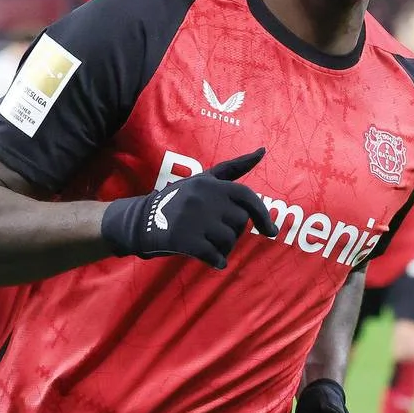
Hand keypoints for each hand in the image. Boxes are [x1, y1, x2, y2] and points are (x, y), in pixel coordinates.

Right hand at [101, 148, 276, 268]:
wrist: (141, 221)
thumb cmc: (179, 200)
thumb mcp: (204, 178)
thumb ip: (234, 168)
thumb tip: (263, 150)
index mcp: (211, 183)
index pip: (247, 196)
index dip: (262, 215)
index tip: (272, 231)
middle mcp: (204, 197)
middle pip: (239, 222)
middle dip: (234, 232)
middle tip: (216, 233)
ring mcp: (194, 218)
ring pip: (229, 240)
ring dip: (225, 248)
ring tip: (209, 244)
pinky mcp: (185, 239)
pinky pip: (215, 256)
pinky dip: (218, 262)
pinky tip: (213, 261)